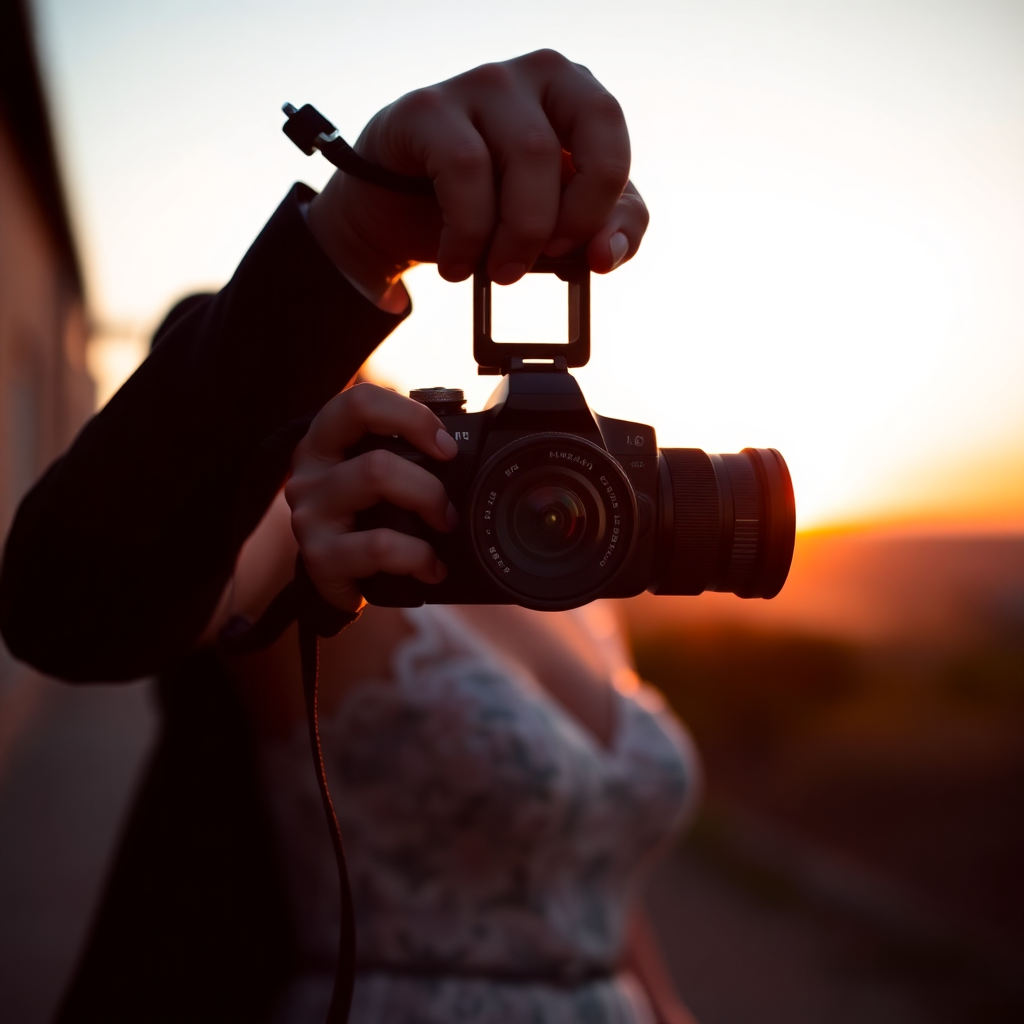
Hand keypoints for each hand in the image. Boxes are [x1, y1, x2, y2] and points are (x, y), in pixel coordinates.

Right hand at [285, 383, 459, 611]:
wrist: (330, 572)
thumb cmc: (361, 515)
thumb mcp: (369, 473)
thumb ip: (401, 453)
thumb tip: (466, 451)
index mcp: (325, 440)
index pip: (360, 402)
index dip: (412, 417)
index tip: (446, 447)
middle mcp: (309, 472)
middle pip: (377, 460)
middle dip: (429, 487)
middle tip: (448, 510)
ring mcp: (309, 516)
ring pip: (377, 493)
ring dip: (426, 511)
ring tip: (443, 533)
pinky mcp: (318, 558)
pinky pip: (379, 548)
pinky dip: (417, 558)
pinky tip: (429, 568)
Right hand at [307, 49, 648, 307]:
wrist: (396, 214)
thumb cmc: (491, 207)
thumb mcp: (560, 224)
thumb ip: (606, 233)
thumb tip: (606, 255)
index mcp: (575, 96)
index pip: (609, 135)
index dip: (598, 202)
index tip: (577, 251)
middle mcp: (532, 75)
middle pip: (560, 147)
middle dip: (555, 221)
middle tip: (538, 262)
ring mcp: (479, 84)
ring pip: (522, 155)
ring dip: (513, 234)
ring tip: (494, 271)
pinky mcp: (427, 109)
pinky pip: (465, 167)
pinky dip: (467, 232)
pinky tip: (455, 262)